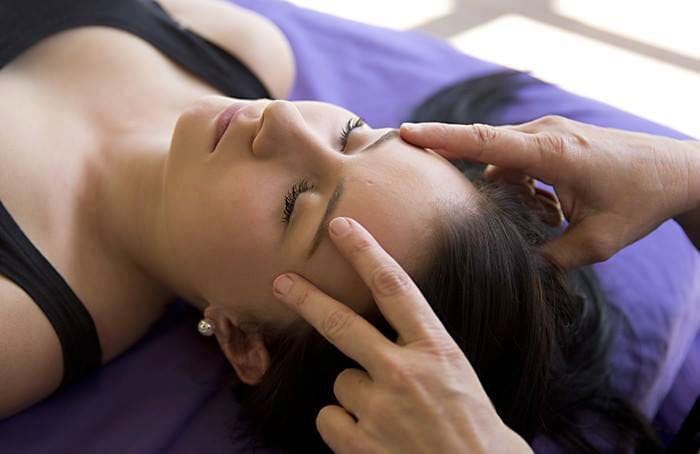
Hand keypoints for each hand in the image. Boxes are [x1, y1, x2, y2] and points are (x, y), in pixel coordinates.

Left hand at [271, 217, 531, 453]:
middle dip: (308, 299)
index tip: (341, 227)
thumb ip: (423, 353)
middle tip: (282, 282)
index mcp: (437, 350)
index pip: (396, 288)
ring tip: (387, 419)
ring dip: (355, 397)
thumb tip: (391, 339)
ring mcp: (379, 409)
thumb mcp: (458, 376)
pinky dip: (344, 428)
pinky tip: (372, 440)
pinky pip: (329, 419)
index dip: (365, 252)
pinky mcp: (359, 445)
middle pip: (342, 324)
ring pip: (340, 383)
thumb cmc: (474, 430)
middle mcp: (404, 373)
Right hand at [400, 116, 699, 267]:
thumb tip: (513, 267)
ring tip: (531, 215)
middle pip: (485, 147)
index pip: (485, 141)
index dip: (443, 138)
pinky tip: (541, 207)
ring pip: (502, 157)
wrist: (675, 172)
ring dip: (501, 186)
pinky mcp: (553, 139)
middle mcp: (545, 134)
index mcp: (553, 152)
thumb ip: (551, 257)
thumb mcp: (598, 243)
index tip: (406, 134)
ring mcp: (549, 133)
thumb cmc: (640, 202)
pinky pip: (517, 158)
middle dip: (457, 164)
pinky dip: (516, 181)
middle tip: (431, 186)